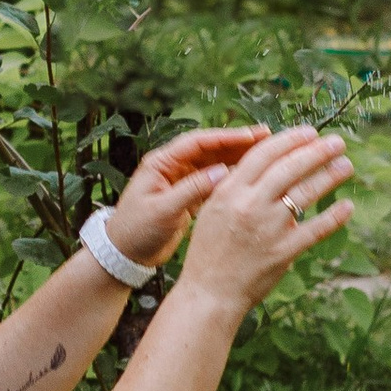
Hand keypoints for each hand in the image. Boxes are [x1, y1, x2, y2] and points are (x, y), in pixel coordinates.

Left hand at [103, 126, 269, 269]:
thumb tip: (223, 172)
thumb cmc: (136, 231)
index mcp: (161, 163)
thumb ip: (192, 190)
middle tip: (267, 138)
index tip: (252, 136)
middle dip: (237, 144)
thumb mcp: (164, 210)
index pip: (198, 142)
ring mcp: (180, 180)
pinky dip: (231, 178)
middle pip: (210, 149)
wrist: (123, 254)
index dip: (226, 137)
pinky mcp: (187, 195)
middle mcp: (172, 167)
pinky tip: (251, 178)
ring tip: (266, 155)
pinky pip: (213, 181)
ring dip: (237, 159)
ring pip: (214, 164)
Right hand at [169, 125, 352, 315]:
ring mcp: (268, 228)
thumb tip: (267, 162)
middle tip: (337, 142)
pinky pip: (315, 229)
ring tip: (346, 165)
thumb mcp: (212, 209)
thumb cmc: (210, 249)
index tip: (310, 132)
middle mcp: (250, 205)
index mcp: (230, 190)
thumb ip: (236, 185)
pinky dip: (334, 216)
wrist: (209, 292)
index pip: (265, 153)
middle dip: (318, 151)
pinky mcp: (283, 251)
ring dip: (330, 176)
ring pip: (306, 193)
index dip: (291, 140)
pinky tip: (347, 206)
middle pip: (290, 168)